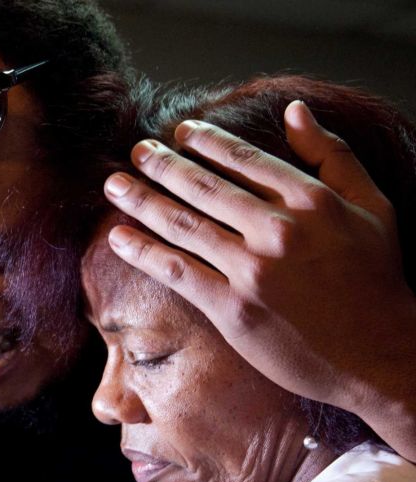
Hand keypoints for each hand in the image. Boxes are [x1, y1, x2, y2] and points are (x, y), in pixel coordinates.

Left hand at [101, 101, 415, 418]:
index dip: (205, 141)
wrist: (382, 356)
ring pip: (184, 224)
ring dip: (142, 200)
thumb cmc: (377, 280)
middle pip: (204, 186)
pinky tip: (118, 237)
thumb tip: (295, 110)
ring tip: (115, 184)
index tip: (180, 132)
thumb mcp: (373, 207)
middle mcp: (279, 229)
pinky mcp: (233, 308)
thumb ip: (332, 155)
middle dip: (163, 165)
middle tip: (137, 151)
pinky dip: (144, 251)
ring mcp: (253, 269)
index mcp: (312, 200)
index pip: (244, 158)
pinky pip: (178, 271)